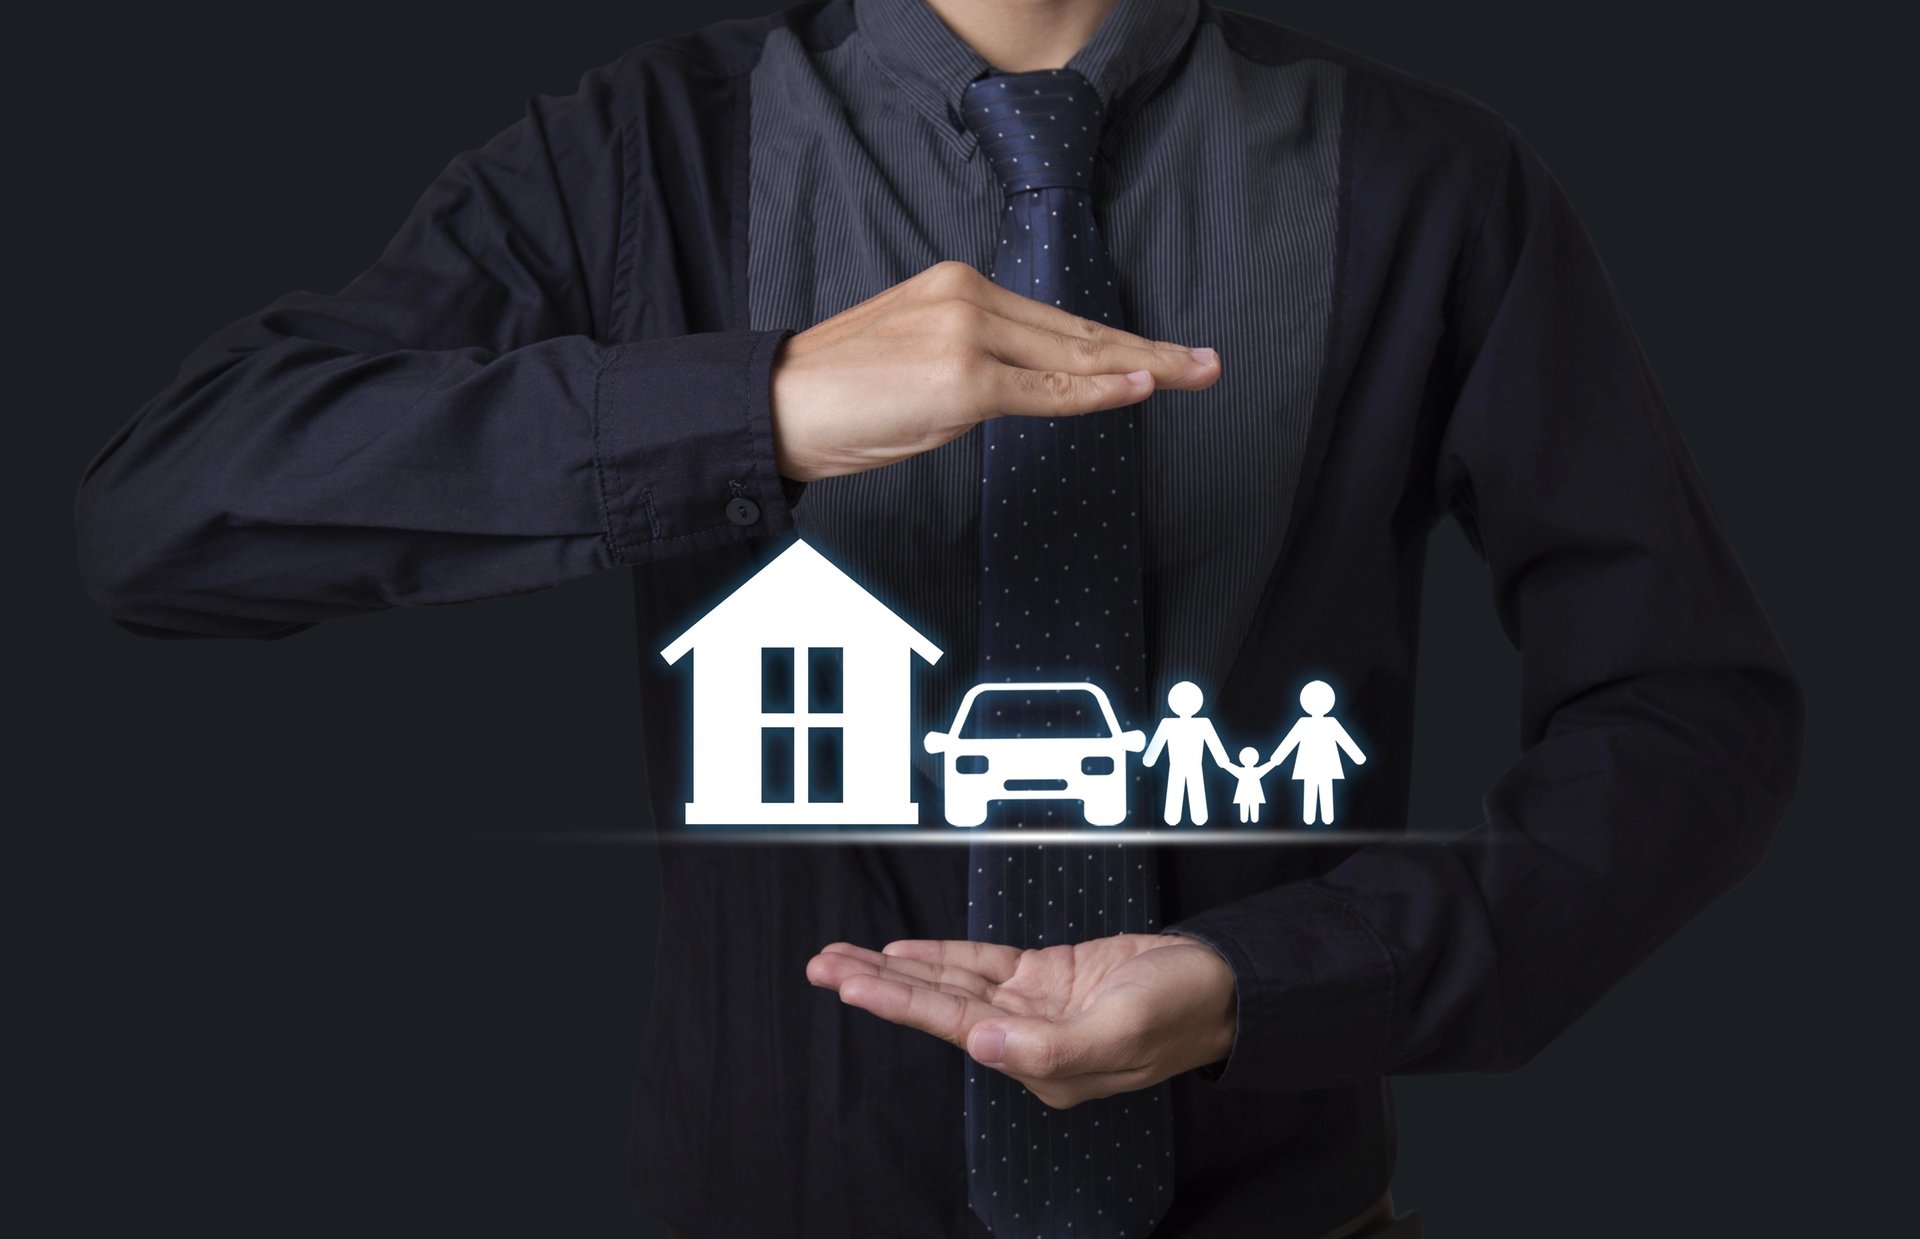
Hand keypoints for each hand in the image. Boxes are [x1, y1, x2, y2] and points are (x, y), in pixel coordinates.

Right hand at [769, 261, 1221, 481]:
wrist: (774, 406)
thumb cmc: (835, 399)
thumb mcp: (916, 369)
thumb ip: (975, 368)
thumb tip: (1021, 392)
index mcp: (957, 288)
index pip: (1056, 322)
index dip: (1118, 341)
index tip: (1166, 355)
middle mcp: (968, 298)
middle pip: (1079, 332)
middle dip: (1150, 351)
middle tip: (1209, 363)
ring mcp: (967, 336)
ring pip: (1073, 357)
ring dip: (1143, 367)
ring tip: (1197, 373)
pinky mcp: (962, 379)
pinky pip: (1045, 390)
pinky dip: (1097, 391)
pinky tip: (1142, 386)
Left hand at [806, 932, 1236, 1108]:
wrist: (1223, 984)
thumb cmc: (1181, 1012)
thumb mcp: (1119, 1033)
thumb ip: (1051, 1049)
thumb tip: (981, 1046)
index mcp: (1040, 1063)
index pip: (953, 1028)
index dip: (899, 1002)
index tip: (851, 983)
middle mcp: (1026, 1038)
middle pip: (937, 1007)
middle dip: (877, 985)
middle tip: (822, 966)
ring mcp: (1034, 1006)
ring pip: (951, 985)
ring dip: (897, 970)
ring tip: (842, 958)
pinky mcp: (1047, 975)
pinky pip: (983, 965)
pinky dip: (943, 958)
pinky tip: (903, 952)